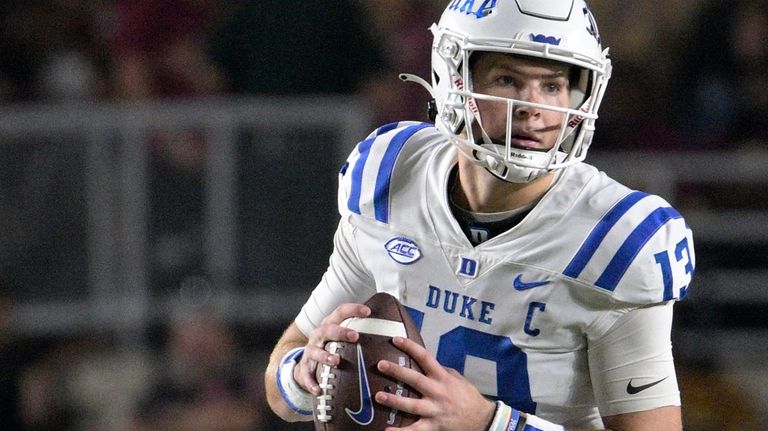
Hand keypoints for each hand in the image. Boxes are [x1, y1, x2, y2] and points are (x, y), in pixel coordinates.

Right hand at [293, 303, 370, 394]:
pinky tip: (318, 389)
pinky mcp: (304, 369)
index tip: (368, 312)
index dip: (353, 309)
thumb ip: (360, 335)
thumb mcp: (341, 339)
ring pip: (315, 351)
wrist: (305, 366)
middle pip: (327, 329)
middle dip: (341, 332)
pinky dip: (311, 382)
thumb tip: (392, 333)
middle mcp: (318, 336)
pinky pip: (306, 376)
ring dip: (325, 356)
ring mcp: (310, 352)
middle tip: (355, 336)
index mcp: (329, 325)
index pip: (340, 312)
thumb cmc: (330, 349)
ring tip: (336, 361)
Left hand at [375, 336, 495, 430]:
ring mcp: (435, 410)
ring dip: (394, 401)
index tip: (395, 339)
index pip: (425, 357)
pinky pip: (415, 430)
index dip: (410, 347)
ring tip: (378, 396)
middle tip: (380, 364)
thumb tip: (423, 362)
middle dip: (397, 371)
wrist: (482, 420)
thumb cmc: (468, 396)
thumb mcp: (456, 378)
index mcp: (443, 377)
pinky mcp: (434, 426)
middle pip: (415, 380)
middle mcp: (438, 392)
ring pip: (412, 405)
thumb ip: (440, 371)